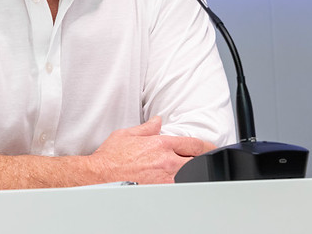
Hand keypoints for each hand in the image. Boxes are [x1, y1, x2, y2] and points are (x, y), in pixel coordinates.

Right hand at [88, 116, 211, 183]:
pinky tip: (189, 187)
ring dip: (197, 173)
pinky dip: (187, 186)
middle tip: (211, 161)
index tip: (212, 148)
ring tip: (201, 174)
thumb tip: (157, 121)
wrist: (99, 176)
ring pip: (192, 175)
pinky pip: (181, 189)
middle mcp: (167, 161)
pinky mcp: (161, 191)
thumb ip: (147, 128)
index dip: (207, 146)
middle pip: (197, 159)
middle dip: (206, 159)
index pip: (193, 143)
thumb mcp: (127, 134)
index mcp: (161, 144)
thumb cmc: (110, 157)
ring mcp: (166, 178)